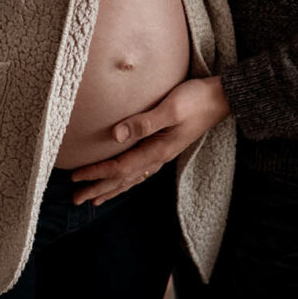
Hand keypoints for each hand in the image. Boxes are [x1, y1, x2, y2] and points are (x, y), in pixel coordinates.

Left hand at [70, 77, 230, 204]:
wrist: (222, 99)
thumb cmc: (196, 100)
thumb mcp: (171, 108)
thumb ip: (144, 122)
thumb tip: (116, 134)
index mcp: (158, 150)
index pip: (120, 168)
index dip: (96, 173)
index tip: (76, 178)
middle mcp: (159, 157)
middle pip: (123, 179)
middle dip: (99, 189)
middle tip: (75, 199)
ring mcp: (163, 154)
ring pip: (132, 178)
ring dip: (111, 189)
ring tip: (95, 199)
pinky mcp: (166, 146)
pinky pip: (141, 170)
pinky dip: (127, 179)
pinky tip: (124, 181)